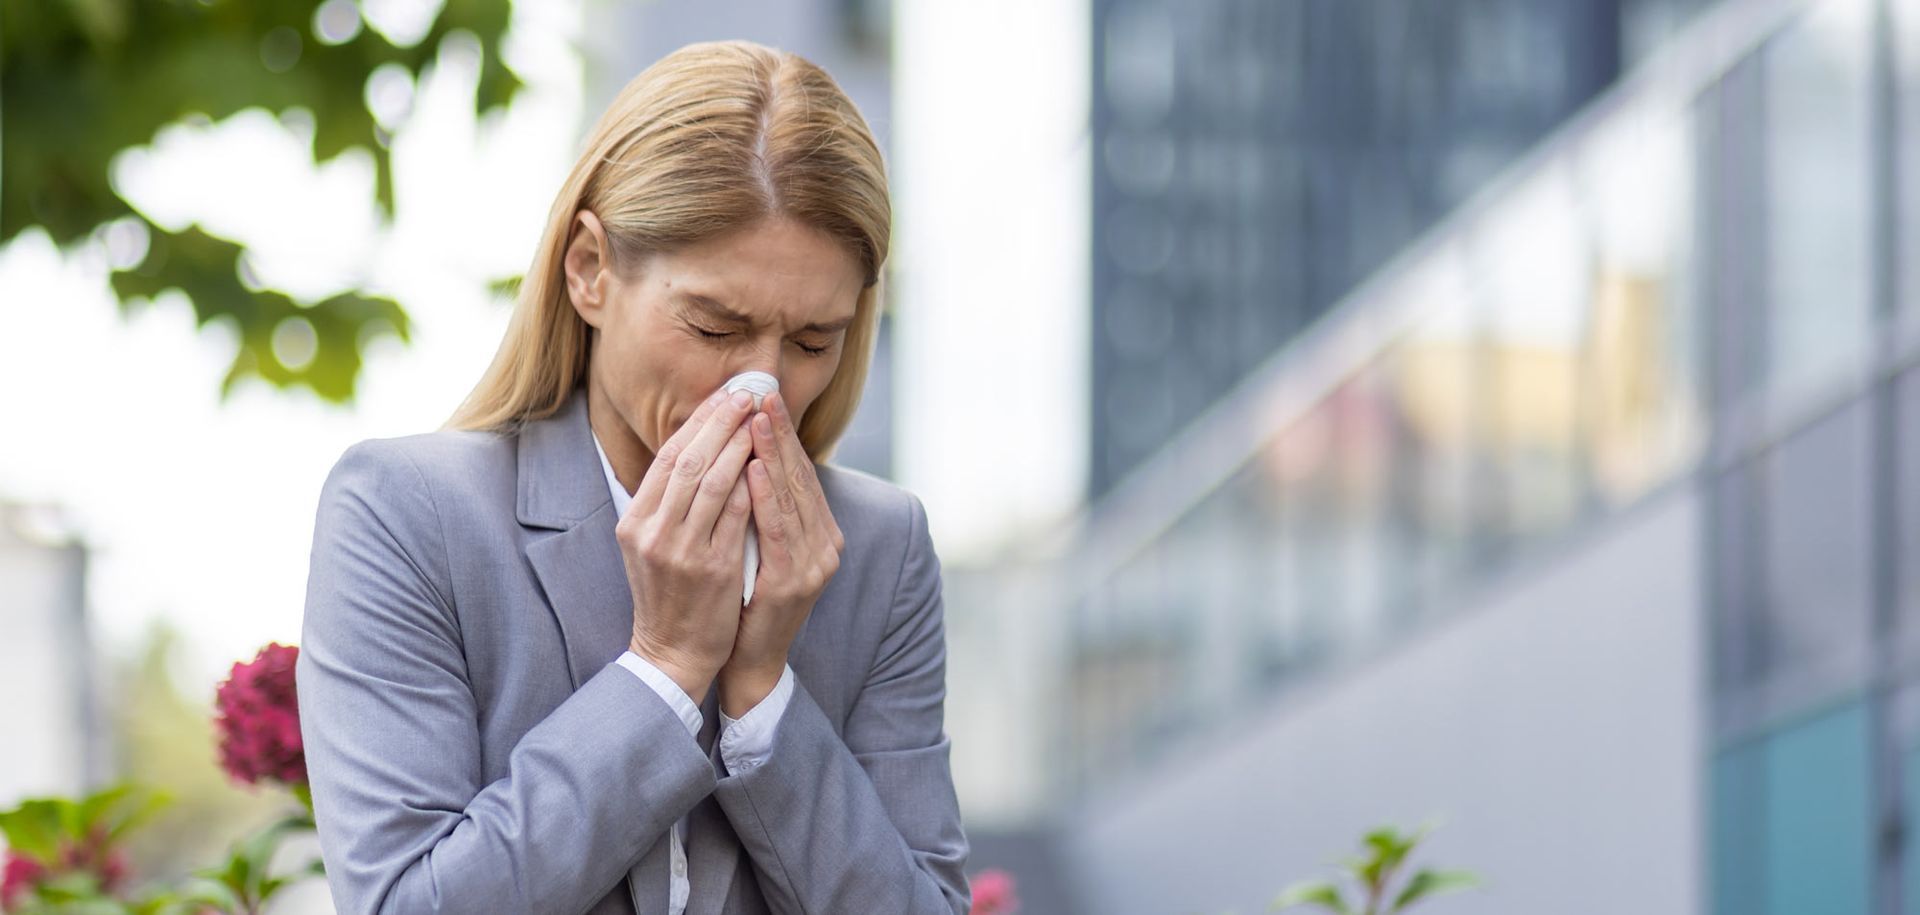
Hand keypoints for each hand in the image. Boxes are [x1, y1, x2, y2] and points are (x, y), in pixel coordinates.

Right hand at [617, 386, 758, 701]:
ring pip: (712, 482)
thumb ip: (665, 503)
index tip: (723, 396)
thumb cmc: (668, 595)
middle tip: (746, 394)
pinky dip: (751, 485)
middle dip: (720, 421)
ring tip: (760, 418)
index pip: (667, 458)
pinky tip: (767, 462)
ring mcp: (680, 551)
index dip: (697, 423)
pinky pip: (735, 515)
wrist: (672, 653)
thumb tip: (695, 449)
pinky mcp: (711, 569)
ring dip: (739, 444)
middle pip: (688, 461)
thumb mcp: (649, 545)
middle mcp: (652, 532)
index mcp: (635, 522)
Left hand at [721, 390, 845, 717]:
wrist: (747, 660)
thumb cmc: (743, 599)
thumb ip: (758, 505)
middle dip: (779, 431)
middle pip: (800, 475)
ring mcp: (813, 563)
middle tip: (761, 392)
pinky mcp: (794, 582)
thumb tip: (741, 454)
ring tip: (757, 418)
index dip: (782, 432)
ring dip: (773, 453)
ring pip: (792, 496)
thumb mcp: (755, 543)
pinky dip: (767, 496)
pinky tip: (754, 468)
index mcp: (816, 531)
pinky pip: (779, 530)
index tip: (761, 396)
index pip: (798, 470)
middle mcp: (823, 543)